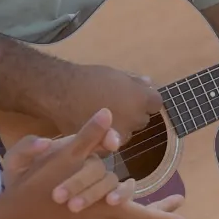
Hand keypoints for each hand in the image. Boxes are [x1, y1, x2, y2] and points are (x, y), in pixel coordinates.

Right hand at [0, 111, 188, 218]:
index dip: (165, 215)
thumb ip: (87, 137)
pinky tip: (85, 206)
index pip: (144, 214)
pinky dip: (95, 215)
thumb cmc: (38, 186)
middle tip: (174, 205)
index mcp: (107, 208)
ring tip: (123, 196)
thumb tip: (108, 115)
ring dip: (119, 209)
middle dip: (155, 211)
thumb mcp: (61, 156)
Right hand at [48, 63, 162, 140]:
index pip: (156, 103)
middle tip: (116, 104)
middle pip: (142, 119)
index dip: (146, 99)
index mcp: (141, 99)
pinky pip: (112, 144)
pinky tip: (97, 128)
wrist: (62, 92)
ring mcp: (120, 134)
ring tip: (104, 117)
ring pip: (128, 133)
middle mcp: (135, 119)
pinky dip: (107, 138)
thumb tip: (148, 83)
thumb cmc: (89, 79)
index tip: (135, 96)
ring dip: (121, 127)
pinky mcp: (105, 145)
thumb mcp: (114, 73)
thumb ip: (134, 80)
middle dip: (133, 113)